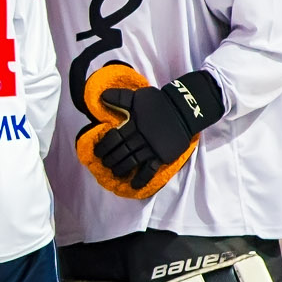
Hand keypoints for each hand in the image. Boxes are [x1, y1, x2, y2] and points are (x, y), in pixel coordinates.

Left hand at [94, 70, 223, 188]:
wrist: (184, 110)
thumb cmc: (159, 102)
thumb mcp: (138, 96)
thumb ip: (120, 97)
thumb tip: (101, 97)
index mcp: (133, 124)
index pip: (114, 138)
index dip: (104, 146)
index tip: (97, 152)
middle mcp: (141, 138)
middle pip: (122, 151)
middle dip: (111, 159)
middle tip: (104, 163)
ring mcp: (152, 148)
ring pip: (132, 161)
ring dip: (121, 168)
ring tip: (115, 172)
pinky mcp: (162, 156)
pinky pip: (150, 170)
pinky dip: (141, 178)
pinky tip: (134, 185)